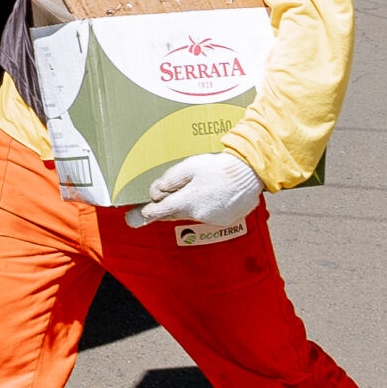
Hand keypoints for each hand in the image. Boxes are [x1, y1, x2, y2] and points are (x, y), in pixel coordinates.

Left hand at [126, 152, 262, 228]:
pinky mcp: (226, 220)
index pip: (161, 212)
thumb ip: (170, 180)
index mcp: (188, 201)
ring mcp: (214, 220)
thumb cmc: (218, 166)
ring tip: (200, 188)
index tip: (136, 216)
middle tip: (160, 201)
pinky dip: (206, 207)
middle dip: (168, 206)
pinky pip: (208, 215)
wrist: (250, 172)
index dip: (147, 213)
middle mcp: (199, 215)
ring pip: (192, 214)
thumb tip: (156, 193)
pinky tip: (213, 194)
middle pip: (175, 213)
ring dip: (189, 205)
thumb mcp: (189, 167)